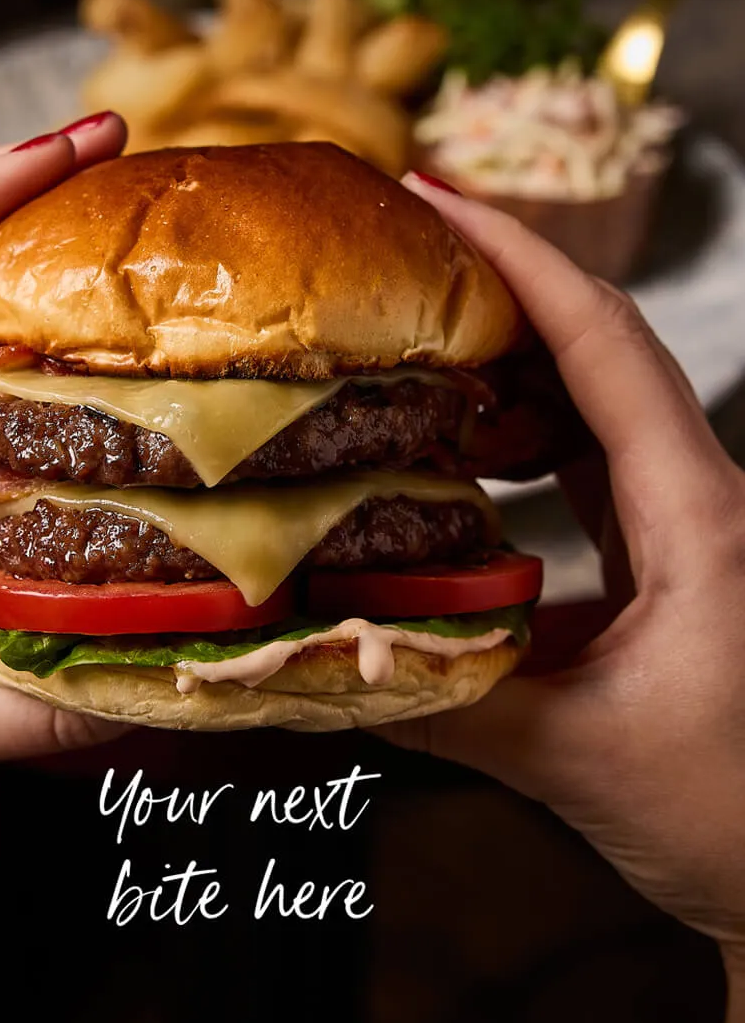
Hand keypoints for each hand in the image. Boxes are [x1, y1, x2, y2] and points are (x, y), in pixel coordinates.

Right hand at [389, 175, 744, 981]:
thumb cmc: (732, 822)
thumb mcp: (575, 759)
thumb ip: (441, 702)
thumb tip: (317, 660)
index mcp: (700, 519)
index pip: (603, 346)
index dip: (519, 259)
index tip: (434, 200)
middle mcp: (701, 496)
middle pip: (597, 347)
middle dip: (498, 289)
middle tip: (395, 256)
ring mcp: (689, 519)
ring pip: (593, 399)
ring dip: (503, 362)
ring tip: (410, 343)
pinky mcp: (670, 550)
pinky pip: (589, 457)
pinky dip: (519, 435)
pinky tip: (459, 447)